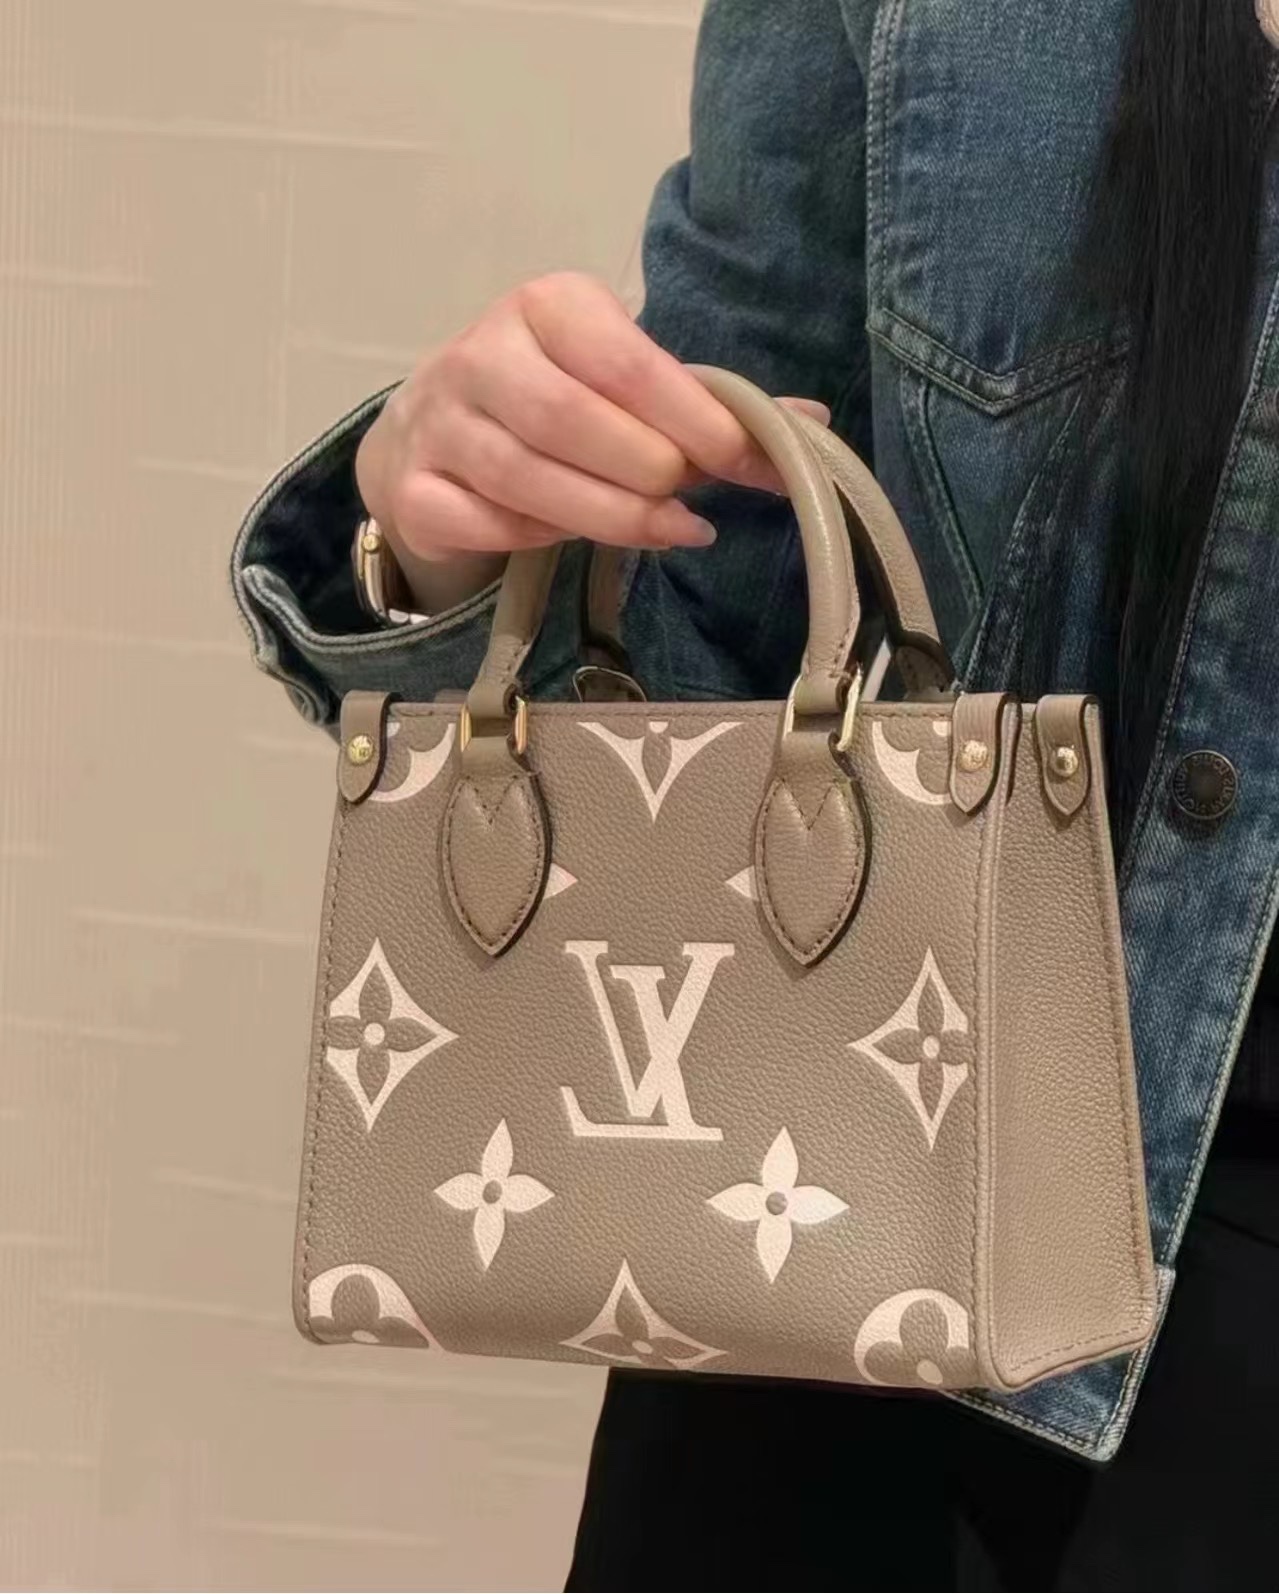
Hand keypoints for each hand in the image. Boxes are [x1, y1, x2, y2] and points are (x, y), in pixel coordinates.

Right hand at [354, 272, 828, 611]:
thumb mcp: (624, 382)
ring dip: (611, 517)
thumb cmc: (555, 398)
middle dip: (647, 471)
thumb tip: (813, 425)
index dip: (690, 417)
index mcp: (546, 305)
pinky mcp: (413, 490)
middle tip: (691, 501)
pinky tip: (576, 539)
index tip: (740, 460)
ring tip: (670, 530)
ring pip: (527, 479)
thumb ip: (708, 404)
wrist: (433, 432)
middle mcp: (482, 354)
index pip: (624, 361)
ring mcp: (439, 424)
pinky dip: (543, 540)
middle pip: (570, 421)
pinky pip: (486, 526)